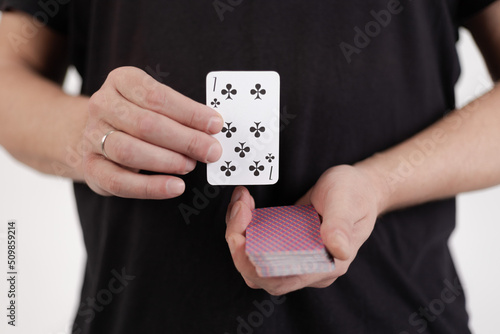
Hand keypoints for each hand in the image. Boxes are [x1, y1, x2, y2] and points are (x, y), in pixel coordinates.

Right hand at [82, 66, 222, 198]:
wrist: (98, 133)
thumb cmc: (138, 116)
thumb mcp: (156, 104)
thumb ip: (181, 113)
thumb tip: (213, 128)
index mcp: (121, 80)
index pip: (157, 96)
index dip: (189, 112)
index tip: (216, 125)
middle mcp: (102, 105)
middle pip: (146, 124)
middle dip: (185, 139)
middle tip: (211, 151)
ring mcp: (92, 136)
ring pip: (130, 151)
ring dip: (167, 161)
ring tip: (191, 165)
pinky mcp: (91, 167)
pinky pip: (120, 181)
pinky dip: (151, 187)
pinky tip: (175, 186)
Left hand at [225, 165, 383, 294]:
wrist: (357, 188)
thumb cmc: (355, 195)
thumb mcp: (347, 201)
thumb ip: (340, 225)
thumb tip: (337, 249)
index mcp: (326, 265)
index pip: (280, 281)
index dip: (253, 264)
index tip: (241, 235)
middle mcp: (308, 267)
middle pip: (259, 274)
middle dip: (238, 246)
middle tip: (239, 210)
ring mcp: (295, 257)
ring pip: (253, 262)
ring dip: (238, 234)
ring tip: (240, 203)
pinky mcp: (286, 244)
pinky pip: (257, 245)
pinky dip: (244, 227)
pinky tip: (244, 205)